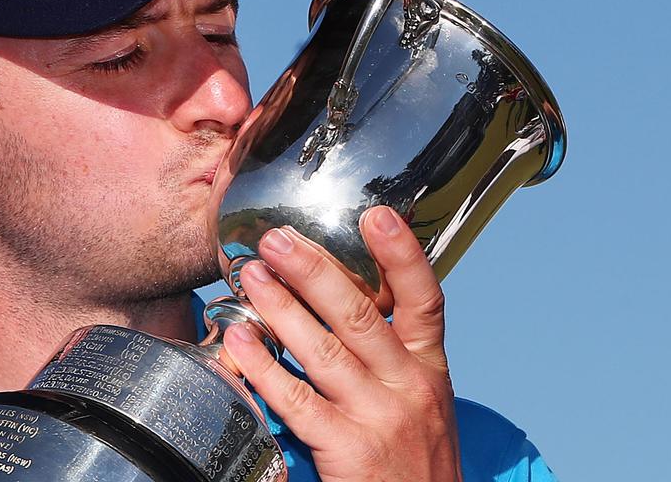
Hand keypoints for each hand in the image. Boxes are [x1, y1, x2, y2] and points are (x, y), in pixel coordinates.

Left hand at [223, 206, 462, 481]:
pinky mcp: (347, 450)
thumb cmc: (416, 463)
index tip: (377, 214)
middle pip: (359, 315)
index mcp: (429, 370)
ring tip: (251, 276)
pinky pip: (296, 401)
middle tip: (276, 238)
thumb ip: (392, 356)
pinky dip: (265, 366)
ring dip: (282, 307)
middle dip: (315, 270)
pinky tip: (241, 340)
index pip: (425, 301)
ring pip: (324, 350)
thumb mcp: (422, 402)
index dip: (403, 255)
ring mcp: (377, 418)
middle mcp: (408, 388)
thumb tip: (342, 299)